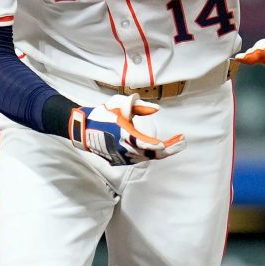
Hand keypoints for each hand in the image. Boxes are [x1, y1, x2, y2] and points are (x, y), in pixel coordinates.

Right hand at [69, 95, 186, 165]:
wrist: (84, 130)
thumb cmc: (103, 115)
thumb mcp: (119, 104)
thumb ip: (138, 106)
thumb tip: (156, 109)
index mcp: (123, 134)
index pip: (144, 143)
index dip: (158, 145)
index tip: (170, 143)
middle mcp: (123, 148)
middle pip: (150, 154)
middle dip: (168, 149)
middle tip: (180, 143)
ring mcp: (122, 157)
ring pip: (146, 157)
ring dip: (159, 151)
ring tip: (173, 143)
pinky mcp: (120, 161)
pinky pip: (138, 159)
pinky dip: (148, 154)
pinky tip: (155, 147)